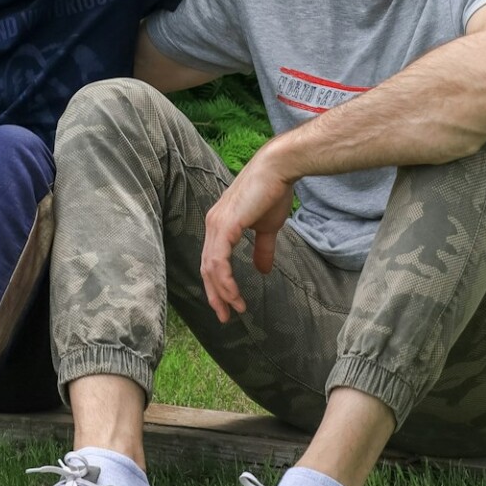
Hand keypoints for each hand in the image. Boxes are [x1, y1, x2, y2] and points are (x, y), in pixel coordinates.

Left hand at [199, 150, 294, 323]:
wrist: (279, 169)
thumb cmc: (273, 191)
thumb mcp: (267, 227)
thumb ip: (262, 249)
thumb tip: (263, 270)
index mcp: (220, 225)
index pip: (212, 261)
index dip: (218, 285)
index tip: (229, 305)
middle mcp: (213, 225)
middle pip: (207, 268)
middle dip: (215, 295)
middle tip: (225, 316)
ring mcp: (216, 225)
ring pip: (210, 268)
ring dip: (221, 292)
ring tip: (234, 309)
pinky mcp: (225, 225)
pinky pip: (219, 261)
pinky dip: (225, 281)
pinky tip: (234, 294)